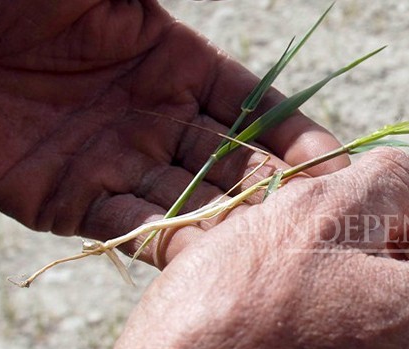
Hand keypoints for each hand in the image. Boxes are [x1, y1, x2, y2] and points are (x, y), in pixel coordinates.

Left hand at [0, 0, 344, 264]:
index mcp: (173, 60)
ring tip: (277, 253)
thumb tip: (262, 5)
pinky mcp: (69, 201)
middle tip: (321, 224)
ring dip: (233, 227)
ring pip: (192, 201)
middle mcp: (154, 116)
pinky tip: (210, 264)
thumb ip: (164, 9)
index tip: (339, 166)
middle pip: (232, 161)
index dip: (297, 135)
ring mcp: (115, 160)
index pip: (254, 105)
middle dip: (277, 191)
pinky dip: (168, 246)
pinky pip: (129, 228)